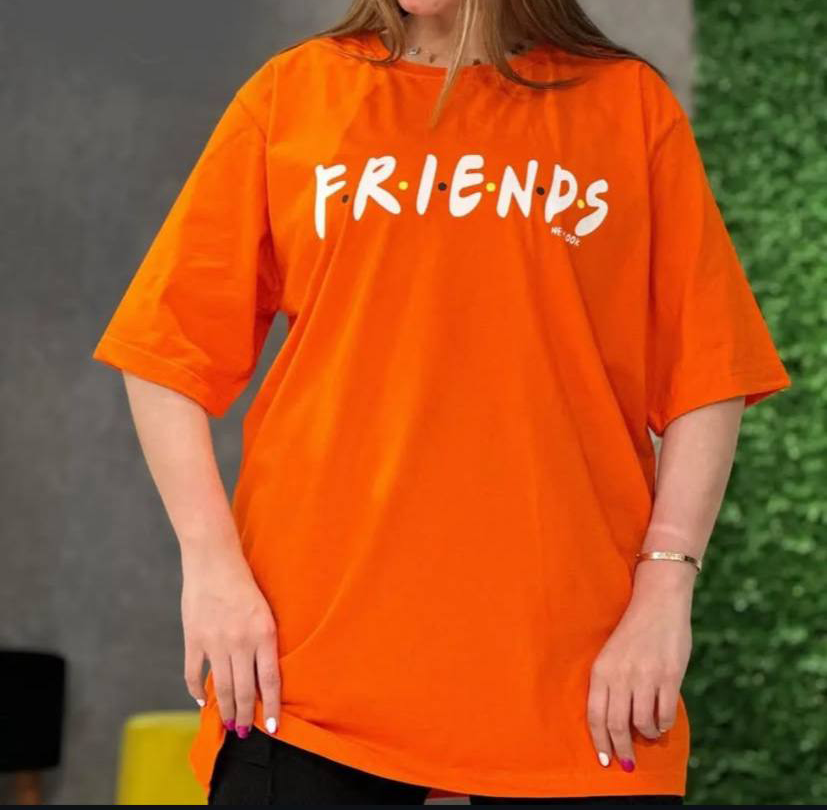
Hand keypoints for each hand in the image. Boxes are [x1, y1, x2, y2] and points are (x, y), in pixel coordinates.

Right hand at [181, 544, 280, 737]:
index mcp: (264, 634)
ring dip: (225, 709)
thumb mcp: (265, 610)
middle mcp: (240, 642)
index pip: (270, 680)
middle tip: (245, 732)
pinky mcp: (194, 639)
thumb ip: (264, 640)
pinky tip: (202, 701)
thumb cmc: (244, 581)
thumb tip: (264, 672)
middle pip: (245, 690)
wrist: (213, 560)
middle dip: (245, 716)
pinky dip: (197, 690)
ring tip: (228, 725)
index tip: (273, 727)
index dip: (272, 707)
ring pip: (222, 687)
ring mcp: (215, 642)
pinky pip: (194, 673)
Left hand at [586, 561, 694, 770]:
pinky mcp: (669, 676)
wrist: (658, 601)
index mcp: (601, 670)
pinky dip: (664, 725)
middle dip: (622, 750)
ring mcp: (646, 676)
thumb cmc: (633, 631)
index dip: (600, 741)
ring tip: (649, 734)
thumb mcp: (611, 654)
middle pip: (616, 725)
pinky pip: (664, 714)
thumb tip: (614, 723)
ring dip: (646, 735)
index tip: (604, 760)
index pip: (595, 715)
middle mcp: (620, 675)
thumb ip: (610, 683)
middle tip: (628, 764)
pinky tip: (662, 722)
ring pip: (642, 724)